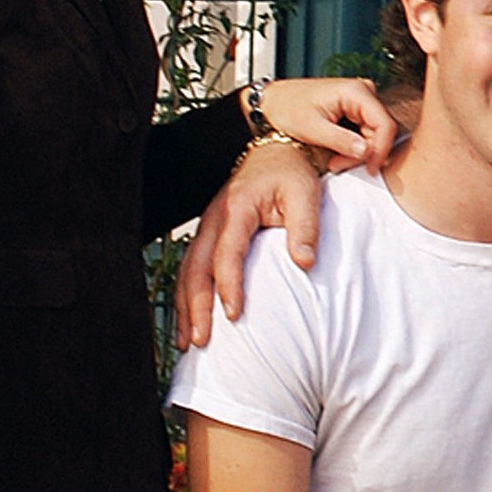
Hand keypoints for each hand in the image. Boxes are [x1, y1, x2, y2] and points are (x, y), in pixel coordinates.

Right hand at [173, 143, 329, 347]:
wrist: (278, 149)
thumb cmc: (293, 173)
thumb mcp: (306, 194)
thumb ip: (306, 227)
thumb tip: (305, 262)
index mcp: (236, 208)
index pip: (227, 254)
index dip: (229, 286)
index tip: (234, 314)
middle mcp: (214, 218)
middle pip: (197, 268)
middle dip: (195, 306)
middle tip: (200, 341)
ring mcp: (207, 225)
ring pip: (188, 271)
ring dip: (185, 306)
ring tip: (189, 342)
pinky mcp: (209, 232)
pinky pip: (192, 267)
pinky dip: (187, 294)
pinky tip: (189, 319)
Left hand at [250, 77, 395, 171]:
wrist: (273, 101)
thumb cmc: (287, 108)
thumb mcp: (312, 128)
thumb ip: (341, 141)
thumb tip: (366, 152)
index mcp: (355, 91)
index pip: (385, 124)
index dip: (381, 150)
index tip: (370, 168)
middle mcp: (363, 92)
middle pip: (380, 131)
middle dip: (364, 153)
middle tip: (339, 165)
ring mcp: (360, 100)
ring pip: (374, 134)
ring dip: (358, 152)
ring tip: (335, 161)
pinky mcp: (355, 108)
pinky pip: (365, 132)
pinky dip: (353, 147)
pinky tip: (337, 153)